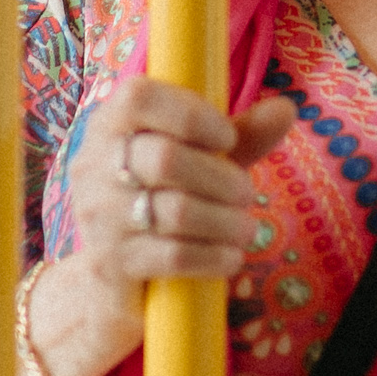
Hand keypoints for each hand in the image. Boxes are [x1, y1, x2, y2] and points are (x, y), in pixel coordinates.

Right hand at [32, 77, 296, 375]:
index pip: (138, 97)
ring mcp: (96, 216)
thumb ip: (239, 135)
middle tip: (247, 194)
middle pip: (164, 158)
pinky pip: (174, 255)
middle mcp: (91, 165)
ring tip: (247, 230)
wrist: (116, 278)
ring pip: (176, 210)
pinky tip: (231, 257)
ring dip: (227, 221)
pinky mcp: (108, 264)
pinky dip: (214, 256)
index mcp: (108, 125)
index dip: (191, 114)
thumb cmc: (164, 200)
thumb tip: (285, 108)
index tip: (227, 138)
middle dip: (222, 178)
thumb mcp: (200, 162)